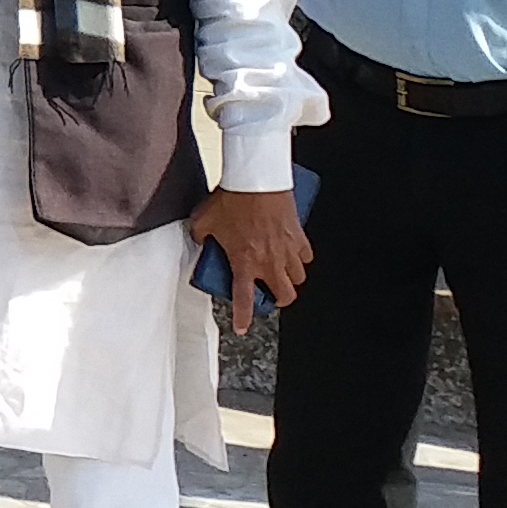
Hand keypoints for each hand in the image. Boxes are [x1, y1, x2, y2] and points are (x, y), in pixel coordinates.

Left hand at [190, 185, 315, 318]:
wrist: (256, 180)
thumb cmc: (231, 200)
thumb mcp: (203, 222)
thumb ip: (200, 237)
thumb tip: (201, 241)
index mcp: (244, 262)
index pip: (243, 299)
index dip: (243, 317)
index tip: (242, 327)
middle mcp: (269, 262)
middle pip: (285, 296)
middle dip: (277, 299)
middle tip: (268, 293)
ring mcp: (288, 251)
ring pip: (298, 278)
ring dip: (289, 278)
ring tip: (278, 271)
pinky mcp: (300, 237)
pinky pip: (306, 257)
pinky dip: (300, 258)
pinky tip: (291, 253)